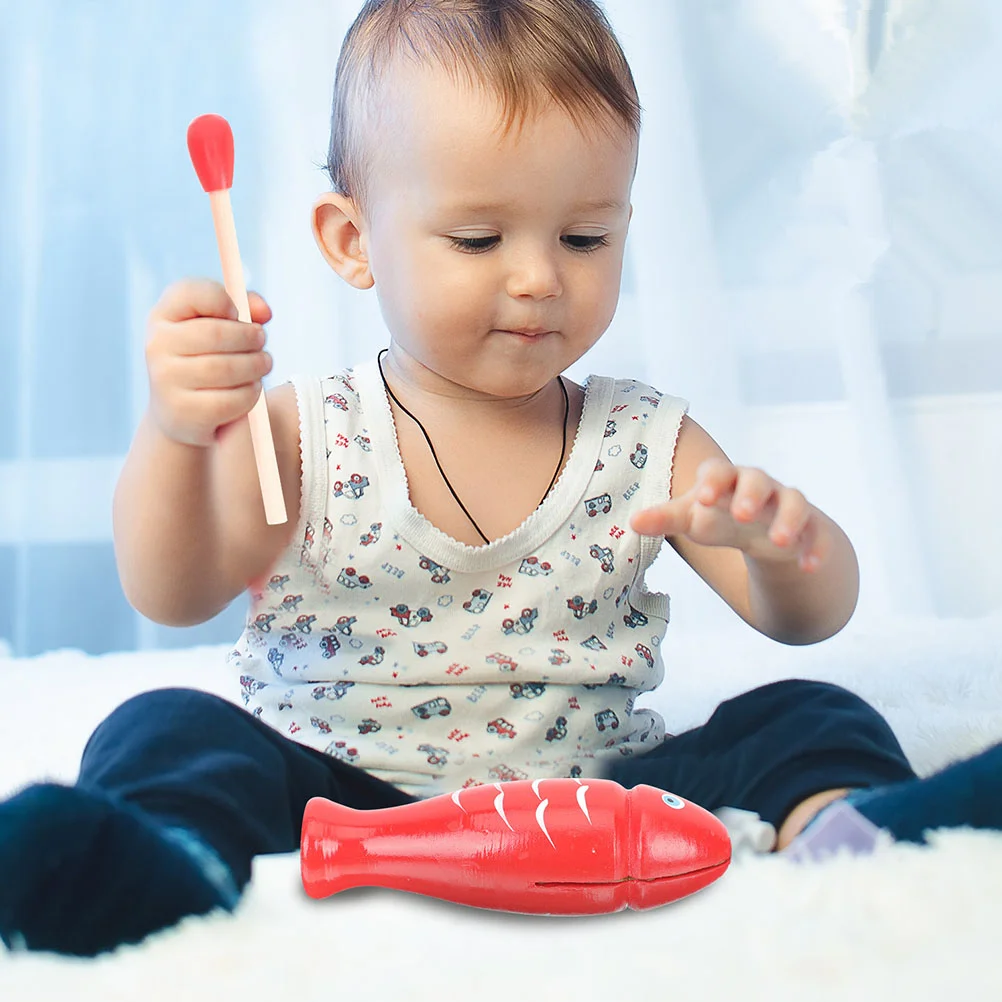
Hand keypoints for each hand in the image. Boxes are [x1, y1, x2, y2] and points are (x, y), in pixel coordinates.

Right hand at [145, 279, 272, 446]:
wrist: (181, 412)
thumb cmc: (207, 358)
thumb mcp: (221, 327)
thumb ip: (246, 308)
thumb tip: (264, 311)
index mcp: (164, 314)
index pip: (190, 292)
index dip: (223, 300)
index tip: (237, 313)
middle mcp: (157, 344)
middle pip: (217, 334)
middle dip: (250, 337)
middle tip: (262, 341)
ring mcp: (165, 379)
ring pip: (226, 368)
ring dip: (255, 366)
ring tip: (262, 364)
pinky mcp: (181, 411)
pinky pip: (229, 399)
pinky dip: (249, 393)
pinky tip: (251, 388)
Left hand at [629, 458, 829, 571]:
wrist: (766, 530)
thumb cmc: (720, 517)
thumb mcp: (694, 518)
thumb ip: (666, 519)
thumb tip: (632, 523)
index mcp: (727, 479)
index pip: (719, 470)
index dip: (713, 481)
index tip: (703, 499)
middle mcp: (759, 486)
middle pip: (758, 480)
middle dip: (752, 495)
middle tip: (742, 514)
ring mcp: (787, 505)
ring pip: (795, 502)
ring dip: (789, 520)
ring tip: (780, 541)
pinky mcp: (810, 528)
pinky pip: (818, 533)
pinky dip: (815, 548)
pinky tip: (809, 567)